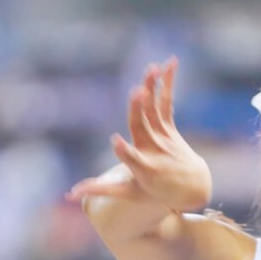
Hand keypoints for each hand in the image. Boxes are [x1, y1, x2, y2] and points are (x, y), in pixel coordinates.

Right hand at [64, 58, 211, 214]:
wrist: (190, 188)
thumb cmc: (152, 192)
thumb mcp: (127, 193)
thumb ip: (99, 189)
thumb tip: (69, 195)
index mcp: (142, 168)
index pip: (132, 160)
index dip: (124, 152)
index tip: (116, 142)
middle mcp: (153, 150)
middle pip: (142, 127)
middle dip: (138, 109)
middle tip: (137, 91)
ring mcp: (163, 136)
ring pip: (155, 110)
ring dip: (152, 88)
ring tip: (151, 69)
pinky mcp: (169, 127)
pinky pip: (166, 103)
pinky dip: (167, 84)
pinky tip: (168, 64)